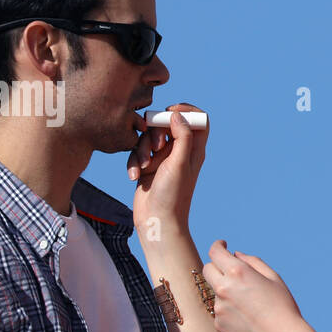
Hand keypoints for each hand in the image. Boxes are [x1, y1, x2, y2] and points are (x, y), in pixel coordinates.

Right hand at [129, 103, 208, 235]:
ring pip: (148, 137)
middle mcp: (179, 151)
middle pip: (167, 124)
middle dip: (156, 131)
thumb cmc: (173, 195)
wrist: (157, 220)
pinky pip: (137, 153)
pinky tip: (135, 176)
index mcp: (194, 149)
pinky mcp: (147, 166)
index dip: (185, 111)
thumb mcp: (180, 163)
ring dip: (142, 149)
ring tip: (145, 167)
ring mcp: (163, 158)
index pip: (198, 120)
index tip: (170, 112)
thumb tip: (177, 114)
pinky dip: (134, 162)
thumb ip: (182, 136)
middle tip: (157, 146)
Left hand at [202, 241, 303, 331]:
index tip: (222, 245)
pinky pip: (220, 311)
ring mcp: (219, 307)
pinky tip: (247, 318)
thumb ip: (252, 262)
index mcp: (238, 272)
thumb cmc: (282, 306)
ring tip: (250, 305)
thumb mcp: (273, 277)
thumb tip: (235, 254)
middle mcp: (223, 288)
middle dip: (217, 266)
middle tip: (230, 271)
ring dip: (226, 291)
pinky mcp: (218, 324)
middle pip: (207, 269)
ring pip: (216, 292)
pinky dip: (229, 310)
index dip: (218, 246)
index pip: (215, 252)